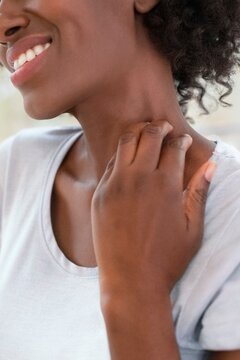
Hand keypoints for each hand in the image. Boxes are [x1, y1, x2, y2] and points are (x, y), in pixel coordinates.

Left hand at [91, 120, 214, 303]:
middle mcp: (138, 179)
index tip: (182, 140)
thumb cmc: (167, 259)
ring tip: (145, 133)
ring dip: (137, 132)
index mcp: (166, 185)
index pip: (174, 146)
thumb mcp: (193, 227)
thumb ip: (200, 192)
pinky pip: (110, 163)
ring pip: (125, 142)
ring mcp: (115, 185)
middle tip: (164, 127)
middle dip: (159, 127)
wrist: (131, 282)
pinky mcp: (99, 194)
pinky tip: (127, 158)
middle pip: (149, 135)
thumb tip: (211, 165)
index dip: (180, 139)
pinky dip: (121, 154)